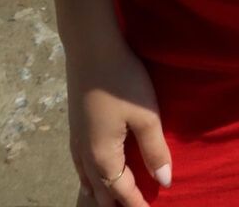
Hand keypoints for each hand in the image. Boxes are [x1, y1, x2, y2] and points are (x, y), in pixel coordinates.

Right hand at [66, 36, 171, 205]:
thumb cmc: (123, 81)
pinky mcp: (75, 124)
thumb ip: (155, 150)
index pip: (121, 191)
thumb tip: (164, 182)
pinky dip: (89, 176)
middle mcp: (85, 154)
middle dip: (116, 203)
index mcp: (103, 156)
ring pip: (87, 178)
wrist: (91, 48)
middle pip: (100, 190)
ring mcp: (76, 139)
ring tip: (113, 200)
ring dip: (101, 191)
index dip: (136, 204)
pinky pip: (80, 163)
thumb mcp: (146, 115)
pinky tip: (92, 173)